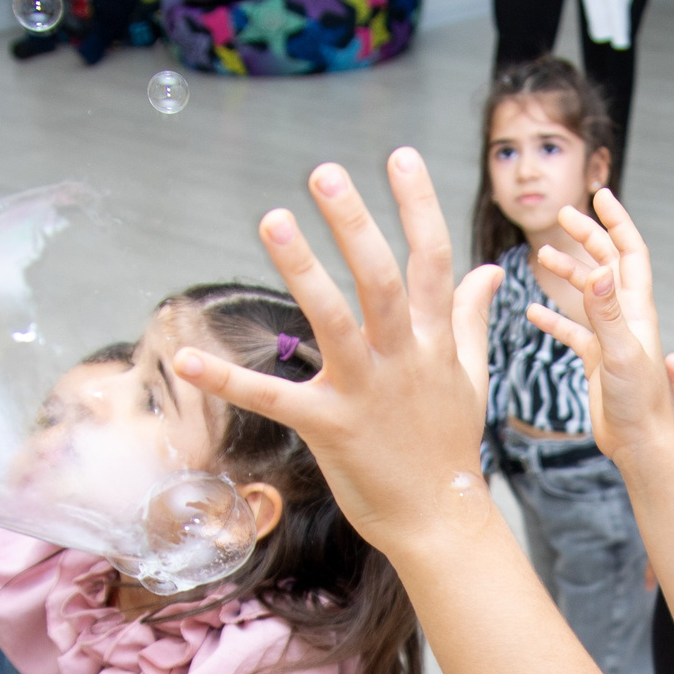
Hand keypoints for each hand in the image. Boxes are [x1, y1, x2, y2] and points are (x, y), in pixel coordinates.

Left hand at [173, 151, 502, 557]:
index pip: (432, 260)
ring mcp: (367, 393)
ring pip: (335, 322)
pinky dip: (227, 380)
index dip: (418, 205)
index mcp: (433, 342)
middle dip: (356, 223)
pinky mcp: (331, 428)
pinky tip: (186, 357)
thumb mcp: (469, 375)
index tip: (400, 155)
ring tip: (274, 218)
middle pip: (383, 280)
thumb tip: (487, 269)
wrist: (441, 518)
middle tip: (325, 172)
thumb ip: (468, 317)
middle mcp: (402, 359)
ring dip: (303, 270)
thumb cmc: (450, 445)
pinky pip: (274, 399)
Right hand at [525, 193, 673, 468]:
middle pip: (606, 264)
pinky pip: (573, 331)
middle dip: (587, 237)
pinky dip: (554, 318)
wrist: (638, 443)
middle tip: (562, 216)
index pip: (629, 252)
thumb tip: (599, 271)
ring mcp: (610, 337)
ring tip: (541, 258)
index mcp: (636, 309)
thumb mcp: (621, 353)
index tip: (600, 195)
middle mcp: (625, 318)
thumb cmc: (638, 403)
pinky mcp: (596, 359)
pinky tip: (533, 311)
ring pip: (586, 295)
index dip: (617, 222)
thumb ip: (607, 313)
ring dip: (567, 274)